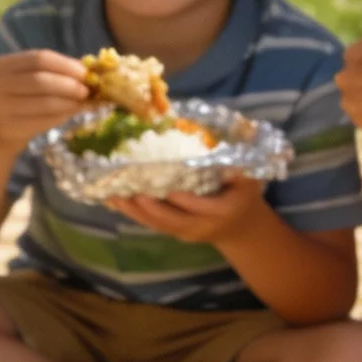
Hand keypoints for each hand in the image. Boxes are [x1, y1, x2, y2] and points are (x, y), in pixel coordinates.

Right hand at [0, 50, 92, 148]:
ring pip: (43, 102)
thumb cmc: (20, 98)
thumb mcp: (30, 79)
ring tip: (83, 103)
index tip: (86, 73)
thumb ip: (55, 72)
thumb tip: (91, 71)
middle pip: (40, 80)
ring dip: (69, 103)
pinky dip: (62, 117)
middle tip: (87, 91)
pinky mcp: (8, 128)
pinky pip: (42, 121)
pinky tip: (71, 114)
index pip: (39, 59)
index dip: (66, 65)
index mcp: (2, 65)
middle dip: (69, 85)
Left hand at [107, 173, 271, 243]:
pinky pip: (152, 224)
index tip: (166, 187)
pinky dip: (133, 213)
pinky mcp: (174, 233)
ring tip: (111, 194)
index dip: (183, 199)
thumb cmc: (244, 194)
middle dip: (148, 206)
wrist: (240, 227)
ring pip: (157, 224)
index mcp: (223, 210)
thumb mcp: (250, 177)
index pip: (200, 206)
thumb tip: (236, 128)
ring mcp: (186, 232)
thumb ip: (238, 159)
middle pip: (171, 219)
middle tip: (127, 189)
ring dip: (133, 210)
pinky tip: (115, 201)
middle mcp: (202, 225)